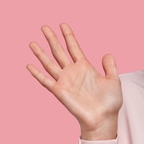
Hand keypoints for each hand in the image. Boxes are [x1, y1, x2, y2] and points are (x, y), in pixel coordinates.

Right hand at [27, 23, 122, 139]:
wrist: (103, 119)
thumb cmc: (110, 103)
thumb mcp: (113, 80)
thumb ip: (110, 66)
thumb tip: (107, 54)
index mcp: (85, 68)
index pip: (74, 47)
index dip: (68, 36)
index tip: (63, 24)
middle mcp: (72, 72)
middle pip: (59, 51)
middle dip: (52, 39)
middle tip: (44, 27)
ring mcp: (65, 81)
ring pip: (49, 63)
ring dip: (41, 53)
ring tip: (32, 43)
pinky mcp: (60, 91)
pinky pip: (45, 81)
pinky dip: (37, 73)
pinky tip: (29, 65)